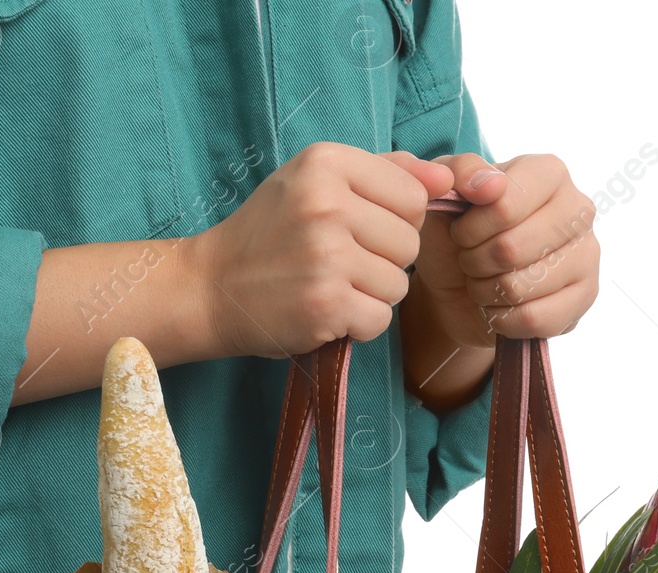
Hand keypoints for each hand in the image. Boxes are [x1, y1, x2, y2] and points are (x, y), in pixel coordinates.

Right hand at [189, 141, 430, 358]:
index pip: (413, 195)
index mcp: (326, 163)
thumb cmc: (267, 235)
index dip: (394, 220)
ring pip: (399, 284)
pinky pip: (380, 319)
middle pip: (410, 242)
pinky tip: (327, 311)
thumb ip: (383, 173)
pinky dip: (358, 324)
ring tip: (330, 286)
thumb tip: (448, 180)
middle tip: (338, 263)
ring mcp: (327, 255)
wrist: (210, 288)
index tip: (356, 230)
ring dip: (371, 295)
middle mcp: (328, 204)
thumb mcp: (314, 183)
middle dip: (384, 261)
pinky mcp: (326, 303)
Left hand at [387, 151, 600, 347]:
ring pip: (520, 287)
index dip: (469, 228)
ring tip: (484, 280)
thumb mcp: (444, 196)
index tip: (460, 232)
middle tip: (470, 259)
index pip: (504, 204)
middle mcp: (578, 209)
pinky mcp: (585, 297)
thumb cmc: (455, 234)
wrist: (459, 286)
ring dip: (485, 291)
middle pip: (511, 249)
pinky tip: (498, 306)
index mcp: (548, 173)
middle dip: (474, 261)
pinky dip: (501, 319)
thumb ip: (459, 172)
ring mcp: (587, 254)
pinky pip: (533, 319)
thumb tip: (488, 184)